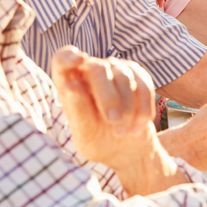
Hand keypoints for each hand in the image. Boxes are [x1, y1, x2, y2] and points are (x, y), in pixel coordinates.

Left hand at [51, 46, 177, 194]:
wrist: (127, 149)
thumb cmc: (99, 141)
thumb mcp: (85, 133)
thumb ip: (78, 110)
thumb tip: (71, 84)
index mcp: (68, 85)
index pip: (62, 60)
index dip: (68, 57)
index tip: (79, 59)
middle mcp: (91, 72)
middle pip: (98, 69)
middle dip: (108, 97)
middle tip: (113, 122)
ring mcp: (115, 70)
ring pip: (123, 77)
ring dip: (127, 109)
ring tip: (124, 132)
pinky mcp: (138, 75)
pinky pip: (144, 85)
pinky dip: (143, 108)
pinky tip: (138, 125)